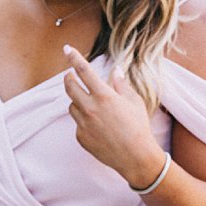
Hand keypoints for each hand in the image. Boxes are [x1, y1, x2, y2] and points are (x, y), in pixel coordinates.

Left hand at [63, 45, 163, 187]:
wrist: (135, 156)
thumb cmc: (138, 126)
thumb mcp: (134, 101)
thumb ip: (121, 84)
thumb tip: (115, 70)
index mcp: (104, 96)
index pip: (84, 71)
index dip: (74, 58)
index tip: (67, 49)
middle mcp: (90, 108)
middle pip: (70, 86)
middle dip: (68, 77)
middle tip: (70, 75)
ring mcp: (83, 124)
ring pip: (72, 105)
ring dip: (78, 101)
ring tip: (92, 105)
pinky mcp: (80, 137)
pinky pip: (78, 123)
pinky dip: (84, 120)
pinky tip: (99, 126)